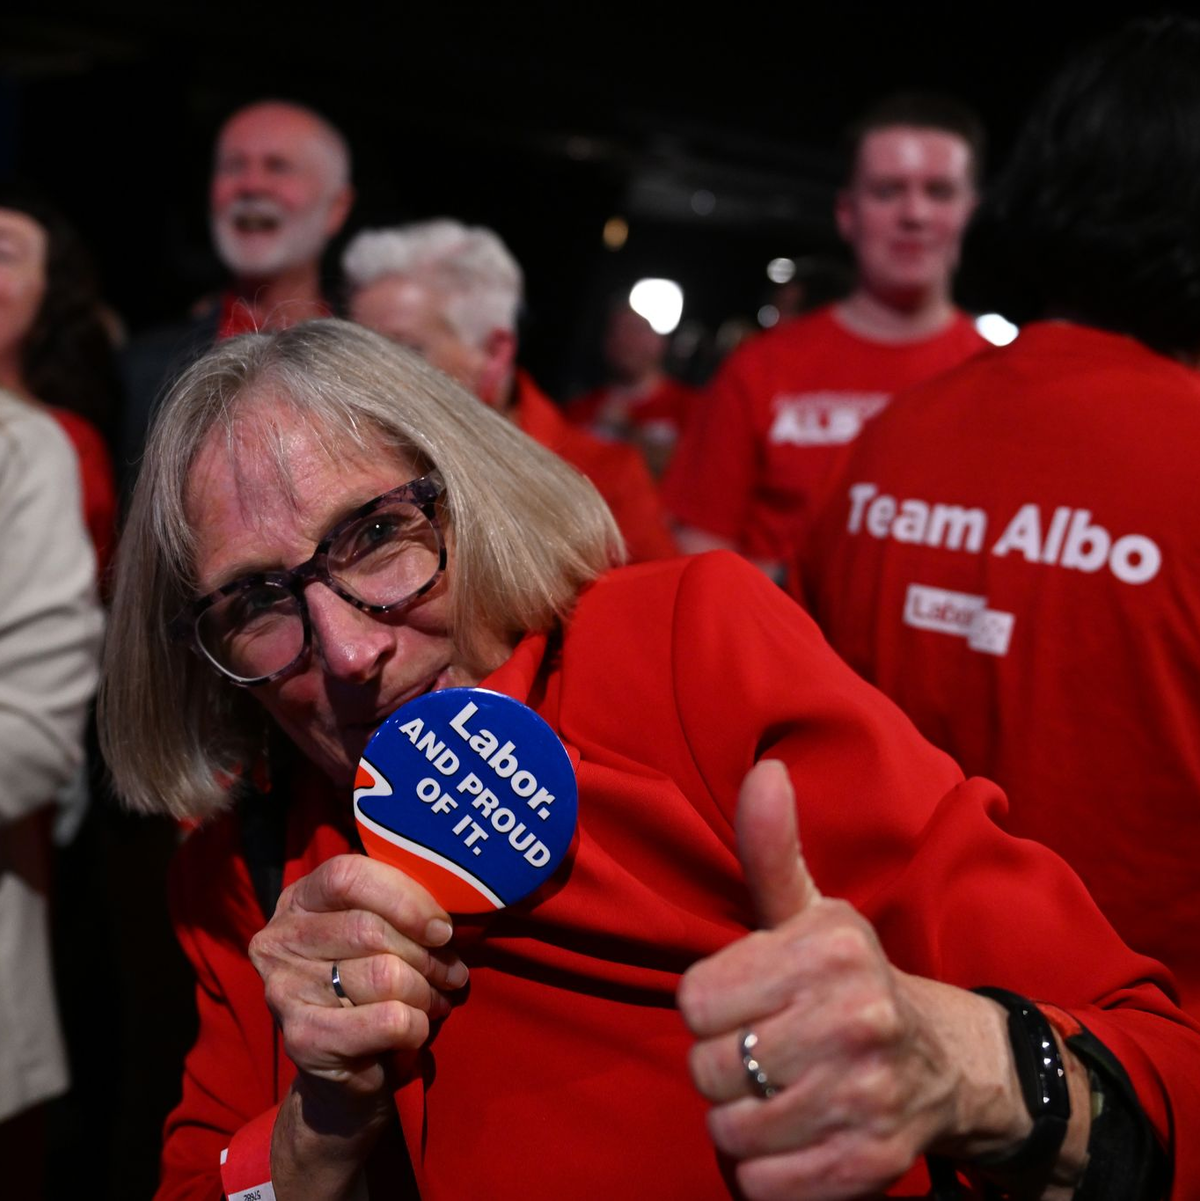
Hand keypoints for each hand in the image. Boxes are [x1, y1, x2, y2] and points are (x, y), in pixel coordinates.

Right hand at [249, 853, 467, 1104]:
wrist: (344, 1070)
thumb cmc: (370, 985)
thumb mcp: (380, 933)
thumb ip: (399, 909)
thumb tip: (445, 915)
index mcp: (300, 899)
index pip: (349, 876)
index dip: (405, 898)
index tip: (441, 929)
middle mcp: (280, 939)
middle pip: (371, 929)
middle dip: (427, 955)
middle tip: (452, 973)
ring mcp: (284, 990)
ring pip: (384, 975)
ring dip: (426, 991)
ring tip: (437, 999)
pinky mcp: (302, 1038)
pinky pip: (388, 1020)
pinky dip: (417, 1025)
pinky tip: (416, 1028)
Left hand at [677, 761, 1031, 1200]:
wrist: (943, 1061)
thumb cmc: (845, 976)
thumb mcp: (809, 909)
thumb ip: (772, 848)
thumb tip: (764, 771)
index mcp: (828, 949)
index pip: (695, 1000)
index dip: (711, 1005)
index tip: (746, 1000)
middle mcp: (854, 1019)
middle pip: (707, 1068)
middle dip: (722, 1064)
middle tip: (762, 1049)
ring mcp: (865, 1097)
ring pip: (728, 1131)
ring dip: (739, 1120)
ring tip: (777, 1091)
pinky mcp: (869, 1165)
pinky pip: (762, 1187)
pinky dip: (763, 1171)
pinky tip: (794, 1132)